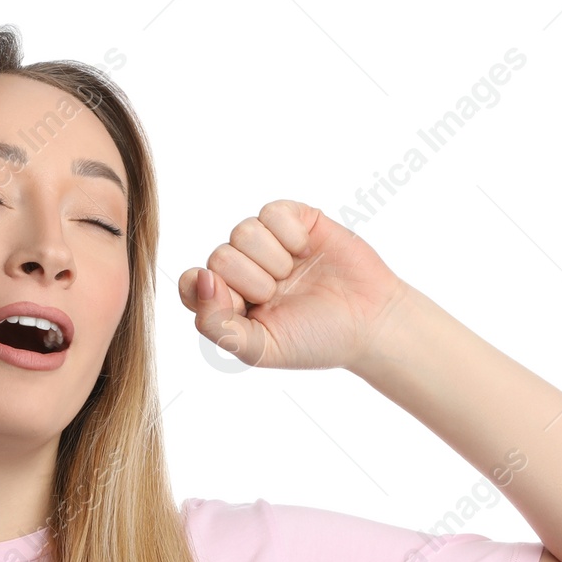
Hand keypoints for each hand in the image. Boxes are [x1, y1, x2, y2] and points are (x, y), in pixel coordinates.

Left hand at [177, 200, 412, 370]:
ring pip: (243, 232)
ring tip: (293, 275)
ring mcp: (267, 243)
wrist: (370, 322)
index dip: (211, 292)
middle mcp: (242, 269)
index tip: (242, 305)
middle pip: (219, 256)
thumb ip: (216, 324)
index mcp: (225, 302)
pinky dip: (290, 234)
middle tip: (280, 296)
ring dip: (273, 259)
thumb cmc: (314, 340)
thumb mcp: (259, 349)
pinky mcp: (294, 220)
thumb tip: (199, 278)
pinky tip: (306, 251)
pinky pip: (272, 212)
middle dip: (253, 281)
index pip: (190, 283)